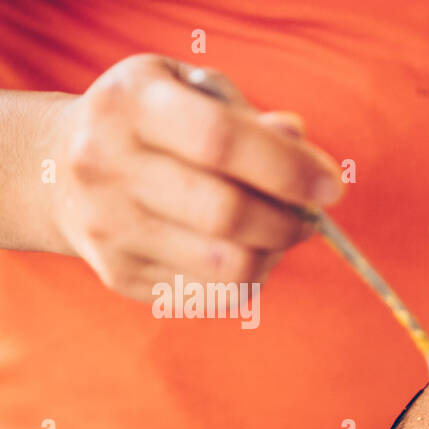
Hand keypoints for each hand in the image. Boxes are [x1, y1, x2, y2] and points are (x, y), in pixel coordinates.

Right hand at [44, 55, 341, 299]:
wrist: (56, 170)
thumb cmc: (151, 125)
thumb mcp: (191, 93)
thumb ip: (247, 116)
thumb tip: (297, 139)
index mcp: (130, 104)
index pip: (221, 141)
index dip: (287, 168)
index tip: (331, 187)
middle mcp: (106, 165)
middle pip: (227, 214)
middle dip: (289, 222)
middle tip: (310, 218)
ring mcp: (109, 227)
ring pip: (228, 265)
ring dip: (275, 254)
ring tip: (277, 233)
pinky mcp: (121, 276)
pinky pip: (215, 294)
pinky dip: (250, 277)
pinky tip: (246, 252)